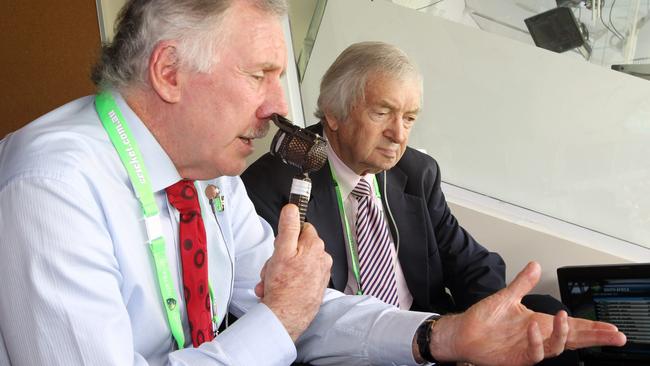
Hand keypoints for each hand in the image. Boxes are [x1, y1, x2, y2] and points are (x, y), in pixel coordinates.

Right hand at [256, 204, 331, 340]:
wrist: (286, 317)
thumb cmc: (284, 287)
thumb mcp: (282, 250)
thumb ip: (288, 227)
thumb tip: (292, 209)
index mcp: (315, 246)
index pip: (302, 228)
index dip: (287, 237)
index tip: (279, 247)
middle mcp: (322, 258)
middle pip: (297, 247)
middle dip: (280, 257)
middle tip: (272, 268)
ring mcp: (320, 274)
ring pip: (296, 264)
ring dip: (280, 271)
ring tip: (272, 282)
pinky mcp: (316, 287)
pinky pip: (299, 278)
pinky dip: (287, 282)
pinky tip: (278, 289)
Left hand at [428, 262, 625, 365]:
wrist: (463, 332)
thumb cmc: (483, 318)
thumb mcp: (506, 296)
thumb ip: (523, 282)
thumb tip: (535, 265)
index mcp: (540, 322)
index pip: (572, 325)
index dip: (593, 327)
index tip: (612, 328)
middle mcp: (538, 336)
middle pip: (573, 339)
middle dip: (594, 337)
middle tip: (613, 335)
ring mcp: (530, 348)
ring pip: (557, 347)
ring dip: (563, 333)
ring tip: (562, 316)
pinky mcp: (518, 358)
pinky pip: (534, 353)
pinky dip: (536, 340)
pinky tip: (534, 327)